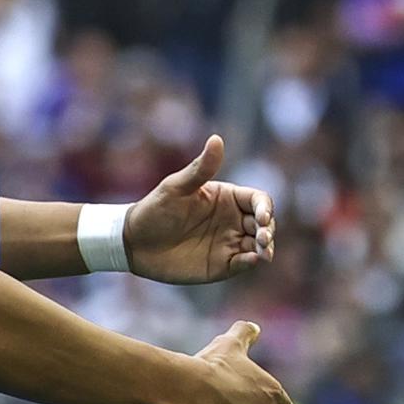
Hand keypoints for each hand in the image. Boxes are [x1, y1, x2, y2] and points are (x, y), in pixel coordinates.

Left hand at [125, 135, 274, 284]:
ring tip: (263, 253)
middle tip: (263, 237)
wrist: (135, 242)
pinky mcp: (222, 264)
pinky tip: (251, 261)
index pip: (258, 200)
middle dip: (268, 229)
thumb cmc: (155, 209)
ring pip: (258, 245)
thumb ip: (201, 168)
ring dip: (265, 248)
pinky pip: (244, 263)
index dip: (265, 207)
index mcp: (227, 198)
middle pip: (263, 223)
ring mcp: (229, 242)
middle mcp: (233, 219)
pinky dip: (251, 262)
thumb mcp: (177, 187)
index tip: (260, 217)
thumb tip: (217, 139)